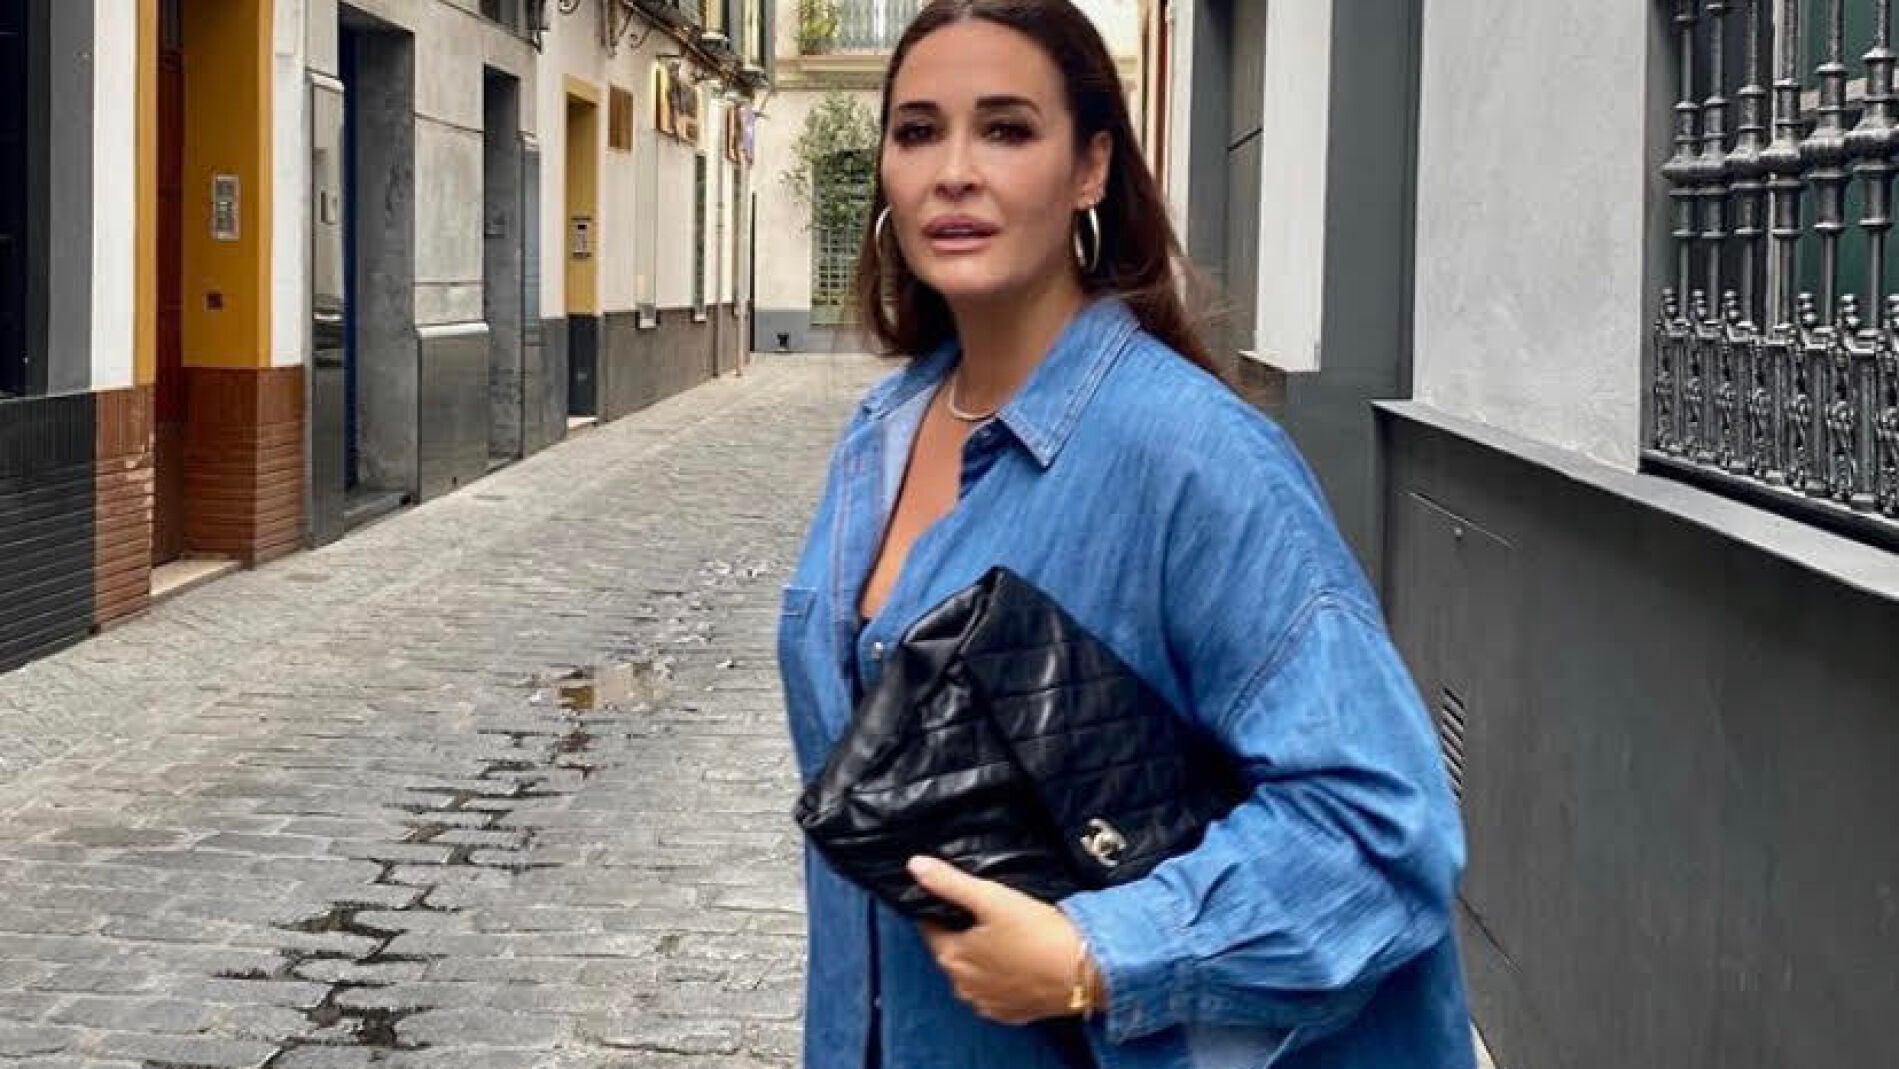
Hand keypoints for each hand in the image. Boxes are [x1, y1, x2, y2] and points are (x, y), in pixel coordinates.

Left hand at [908, 855, 1092, 1025]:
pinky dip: (1001, 977)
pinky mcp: (1012, 1014)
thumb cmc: (1036, 932)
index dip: (941, 908)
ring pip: (974, 972)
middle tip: (989, 912)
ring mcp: (987, 1004)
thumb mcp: (991, 898)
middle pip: (952, 950)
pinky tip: (1019, 961)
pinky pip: (996, 991)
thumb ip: (950, 882)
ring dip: (982, 957)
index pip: (929, 927)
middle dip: (962, 932)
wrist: (1083, 972)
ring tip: (1006, 935)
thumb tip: (913, 866)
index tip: (960, 896)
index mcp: (951, 957)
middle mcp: (962, 986)